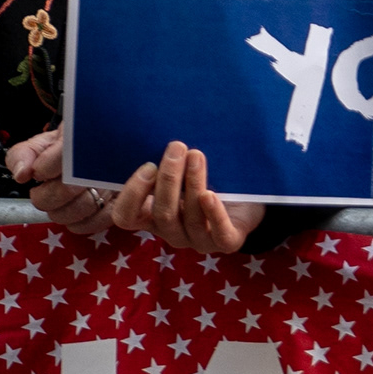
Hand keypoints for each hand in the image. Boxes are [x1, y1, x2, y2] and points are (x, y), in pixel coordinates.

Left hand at [3, 126, 114, 237]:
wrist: (106, 150)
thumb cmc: (72, 150)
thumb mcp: (45, 143)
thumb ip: (24, 153)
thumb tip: (22, 174)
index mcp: (82, 137)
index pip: (61, 157)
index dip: (43, 169)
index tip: (39, 172)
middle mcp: (103, 160)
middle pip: (69, 188)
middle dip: (46, 196)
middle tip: (41, 193)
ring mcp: (114, 183)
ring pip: (83, 206)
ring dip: (61, 212)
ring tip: (56, 205)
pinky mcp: (121, 203)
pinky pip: (99, 221)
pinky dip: (80, 224)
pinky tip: (73, 215)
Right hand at [103, 142, 265, 252]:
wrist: (246, 197)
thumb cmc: (205, 177)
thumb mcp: (179, 170)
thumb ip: (162, 162)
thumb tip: (151, 130)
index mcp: (152, 217)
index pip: (125, 217)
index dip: (132, 194)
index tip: (148, 165)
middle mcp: (172, 232)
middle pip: (162, 213)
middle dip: (169, 178)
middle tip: (177, 147)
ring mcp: (199, 240)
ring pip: (190, 218)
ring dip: (192, 184)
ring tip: (197, 156)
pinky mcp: (227, 243)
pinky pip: (220, 236)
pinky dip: (214, 214)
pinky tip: (210, 194)